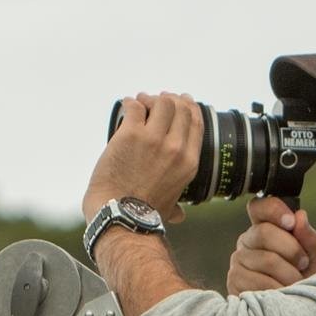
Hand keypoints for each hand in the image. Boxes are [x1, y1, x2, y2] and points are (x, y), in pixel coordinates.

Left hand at [82, 92, 201, 222]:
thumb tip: (178, 215)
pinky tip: (126, 106)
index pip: (196, 122)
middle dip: (169, 99)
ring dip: (150, 99)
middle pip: (180, 107)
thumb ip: (175, 207)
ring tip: (140, 102)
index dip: (189, 106)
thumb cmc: (142, 215)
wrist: (120, 217)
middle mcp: (176, 148)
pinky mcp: (130, 135)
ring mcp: (154, 140)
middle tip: (155, 101)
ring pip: (161, 102)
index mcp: (189, 162)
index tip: (181, 100)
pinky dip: (130, 103)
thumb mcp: (169, 207)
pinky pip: (134, 106)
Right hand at [226, 194, 315, 294]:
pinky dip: (277, 289)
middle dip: (291, 249)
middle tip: (304, 264)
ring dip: (289, 274)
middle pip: (264, 232)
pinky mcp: (234, 282)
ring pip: (265, 259)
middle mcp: (247, 241)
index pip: (259, 207)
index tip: (291, 222)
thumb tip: (300, 216)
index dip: (274, 210)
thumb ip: (309, 239)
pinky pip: (258, 280)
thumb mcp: (314, 260)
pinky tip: (282, 294)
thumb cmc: (304, 283)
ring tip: (296, 284)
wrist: (295, 314)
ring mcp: (237, 261)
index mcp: (264, 228)